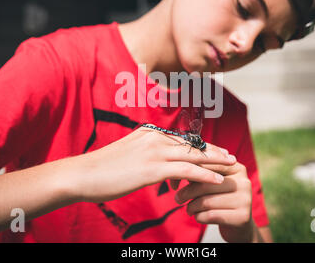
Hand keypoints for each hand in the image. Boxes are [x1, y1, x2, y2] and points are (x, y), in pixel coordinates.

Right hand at [68, 125, 236, 202]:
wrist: (83, 174)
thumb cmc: (103, 168)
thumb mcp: (129, 155)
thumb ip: (146, 155)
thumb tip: (158, 165)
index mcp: (150, 134)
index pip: (183, 140)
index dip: (202, 147)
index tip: (216, 152)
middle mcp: (155, 139)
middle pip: (192, 145)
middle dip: (214, 152)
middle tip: (231, 156)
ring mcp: (154, 152)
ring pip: (193, 156)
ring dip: (215, 162)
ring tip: (231, 166)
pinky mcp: (152, 168)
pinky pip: (185, 170)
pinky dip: (204, 175)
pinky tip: (217, 180)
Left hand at [174, 161, 252, 241]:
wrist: (238, 222)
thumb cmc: (219, 197)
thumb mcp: (211, 181)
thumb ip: (198, 172)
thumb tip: (176, 168)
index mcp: (236, 167)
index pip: (208, 165)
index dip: (188, 171)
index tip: (175, 180)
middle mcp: (244, 181)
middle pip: (206, 183)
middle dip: (187, 192)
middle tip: (177, 198)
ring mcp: (245, 199)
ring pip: (207, 201)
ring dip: (191, 207)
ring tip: (188, 209)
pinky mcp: (242, 216)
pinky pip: (211, 215)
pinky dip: (199, 217)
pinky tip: (197, 216)